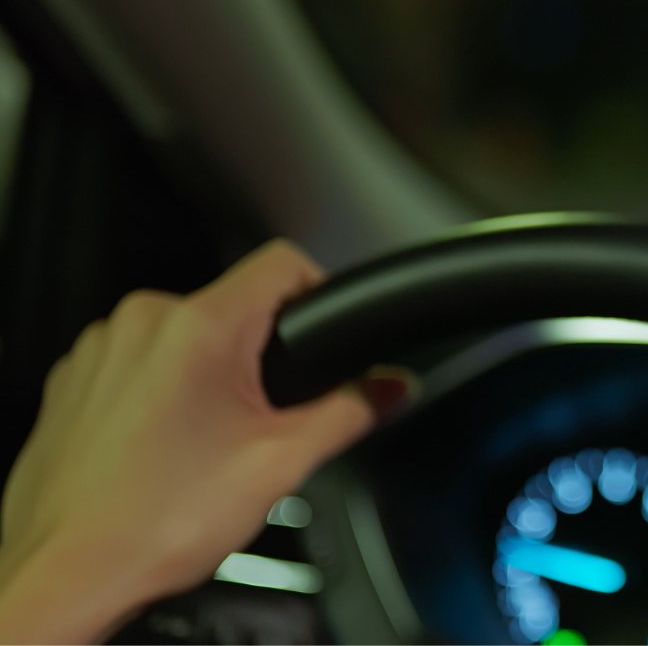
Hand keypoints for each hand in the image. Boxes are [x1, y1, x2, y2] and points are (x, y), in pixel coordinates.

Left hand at [0, 241, 393, 643]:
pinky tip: (164, 449)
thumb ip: (349, 414)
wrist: (66, 573)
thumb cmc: (155, 523)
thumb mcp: (280, 465)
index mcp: (199, 329)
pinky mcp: (72, 377)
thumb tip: (392, 388)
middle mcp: (142, 322)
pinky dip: (159, 393)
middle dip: (258, 357)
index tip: (322, 331)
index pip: (282, 262)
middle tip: (261, 422)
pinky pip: (138, 361)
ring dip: (206, 375)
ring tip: (206, 444)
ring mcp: (100, 348)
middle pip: (233, 307)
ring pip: (184, 336)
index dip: (319, 290)